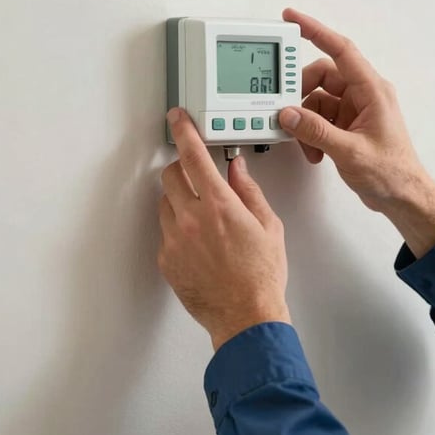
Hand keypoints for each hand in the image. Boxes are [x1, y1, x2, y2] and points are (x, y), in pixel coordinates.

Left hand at [158, 108, 289, 350]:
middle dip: (182, 168)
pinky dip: (178, 228)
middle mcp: (192, 219)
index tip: (178, 119)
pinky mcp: (166, 259)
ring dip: (180, 199)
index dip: (183, 131)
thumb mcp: (269, 226)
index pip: (193, 156)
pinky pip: (165, 231)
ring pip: (165, 203)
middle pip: (170, 175)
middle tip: (197, 176)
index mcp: (220, 205)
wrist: (245, 316)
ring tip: (204, 218)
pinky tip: (200, 243)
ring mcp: (175, 240)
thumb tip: (236, 169)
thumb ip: (249, 191)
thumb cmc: (261, 275)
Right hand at [278, 8, 430, 213]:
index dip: (316, 31)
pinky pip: (320, 119)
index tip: (292, 19)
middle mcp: (364, 95)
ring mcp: (355, 110)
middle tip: (285, 110)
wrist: (403, 197)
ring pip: (317, 100)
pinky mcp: (348, 126)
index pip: (341, 50)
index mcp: (372, 90)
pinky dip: (311, 133)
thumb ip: (316, 131)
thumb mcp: (350, 152)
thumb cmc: (392, 173)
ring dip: (306, 122)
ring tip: (308, 146)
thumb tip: (288, 114)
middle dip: (301, 94)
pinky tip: (315, 153)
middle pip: (322, 77)